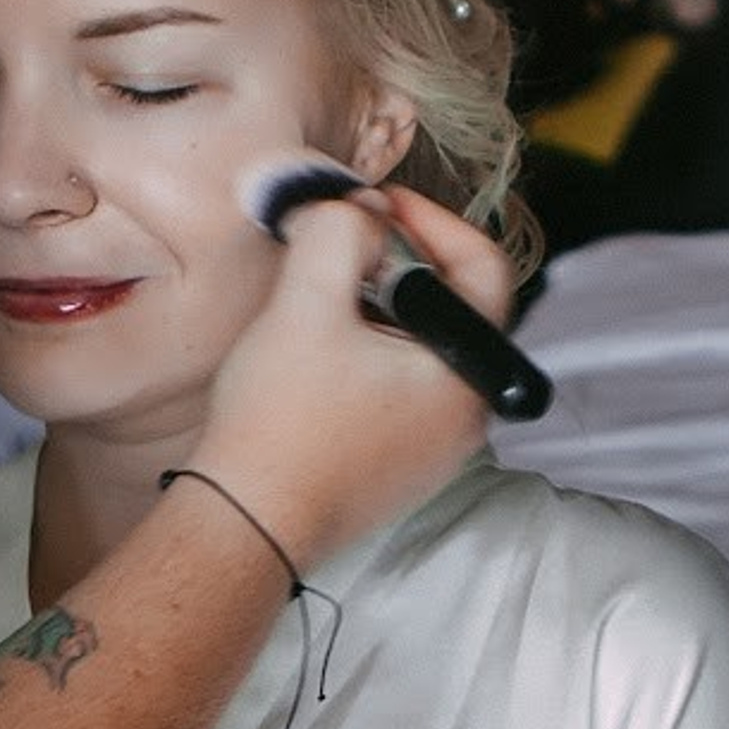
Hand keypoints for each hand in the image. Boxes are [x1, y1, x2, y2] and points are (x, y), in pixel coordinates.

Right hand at [195, 183, 516, 575]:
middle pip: (453, 305)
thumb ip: (341, 232)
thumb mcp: (307, 303)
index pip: (484, 267)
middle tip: (343, 241)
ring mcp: (436, 447)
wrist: (245, 525)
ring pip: (422, 346)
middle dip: (399, 260)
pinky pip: (401, 387)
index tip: (375, 203)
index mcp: (468, 375)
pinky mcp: (400, 465)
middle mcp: (467, 417)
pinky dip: (369, 351)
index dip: (431, 219)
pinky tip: (318, 350)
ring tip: (322, 292)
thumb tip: (361, 209)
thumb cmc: (280, 424)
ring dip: (378, 305)